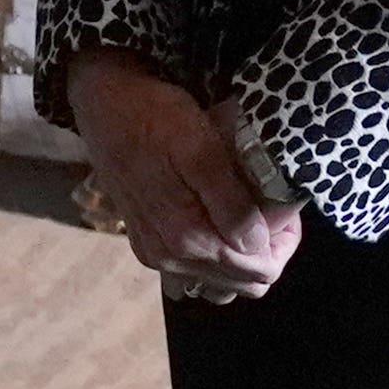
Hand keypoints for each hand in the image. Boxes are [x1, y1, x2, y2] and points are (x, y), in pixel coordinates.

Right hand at [68, 51, 304, 301]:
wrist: (104, 105)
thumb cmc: (155, 117)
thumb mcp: (200, 147)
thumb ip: (230, 203)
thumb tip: (257, 246)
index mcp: (186, 237)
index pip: (259, 270)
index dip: (283, 241)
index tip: (285, 207)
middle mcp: (170, 258)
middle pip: (243, 282)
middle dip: (268, 249)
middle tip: (272, 207)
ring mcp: (156, 255)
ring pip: (221, 280)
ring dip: (244, 254)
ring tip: (248, 212)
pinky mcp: (147, 243)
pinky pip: (196, 270)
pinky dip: (217, 252)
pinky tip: (218, 218)